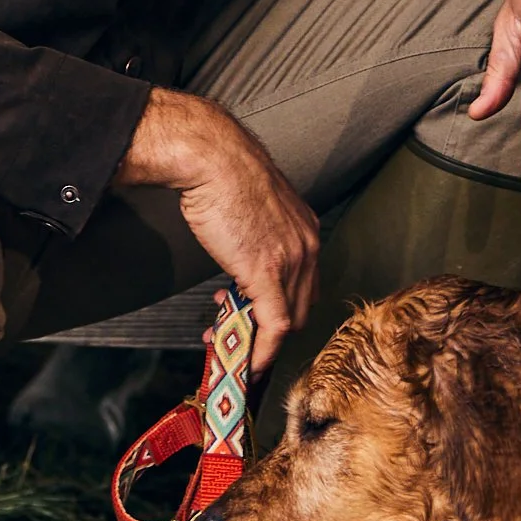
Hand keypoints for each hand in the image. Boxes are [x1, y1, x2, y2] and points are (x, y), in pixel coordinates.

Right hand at [115, 88, 318, 372]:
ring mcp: (292, 262)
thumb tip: (239, 253)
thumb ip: (257, 234)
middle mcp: (308, 247)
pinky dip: (262, 350)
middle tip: (244, 338)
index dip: (283, 306)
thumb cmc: (223, 172)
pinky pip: (275, 326)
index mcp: (306, 229)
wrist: (212, 158)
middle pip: (303, 306)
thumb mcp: (252, 206)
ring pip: (289, 321)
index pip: (306, 283)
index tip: (260, 318)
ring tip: (233, 349)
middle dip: (272, 330)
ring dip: (261, 344)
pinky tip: (248, 362)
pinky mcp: (268, 274)